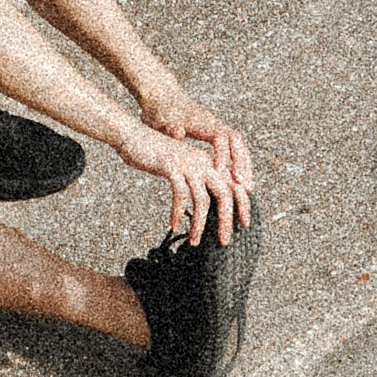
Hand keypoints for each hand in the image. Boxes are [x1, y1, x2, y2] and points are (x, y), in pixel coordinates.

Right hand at [128, 103, 254, 244]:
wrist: (133, 135)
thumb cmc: (155, 155)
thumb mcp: (182, 167)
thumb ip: (196, 181)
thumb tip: (206, 204)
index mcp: (209, 163)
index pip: (235, 185)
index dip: (243, 205)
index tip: (244, 225)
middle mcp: (203, 162)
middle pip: (225, 194)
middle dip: (227, 220)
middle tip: (224, 241)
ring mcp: (187, 164)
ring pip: (202, 199)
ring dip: (199, 224)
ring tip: (194, 240)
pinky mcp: (171, 167)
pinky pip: (180, 195)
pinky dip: (178, 212)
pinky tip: (173, 225)